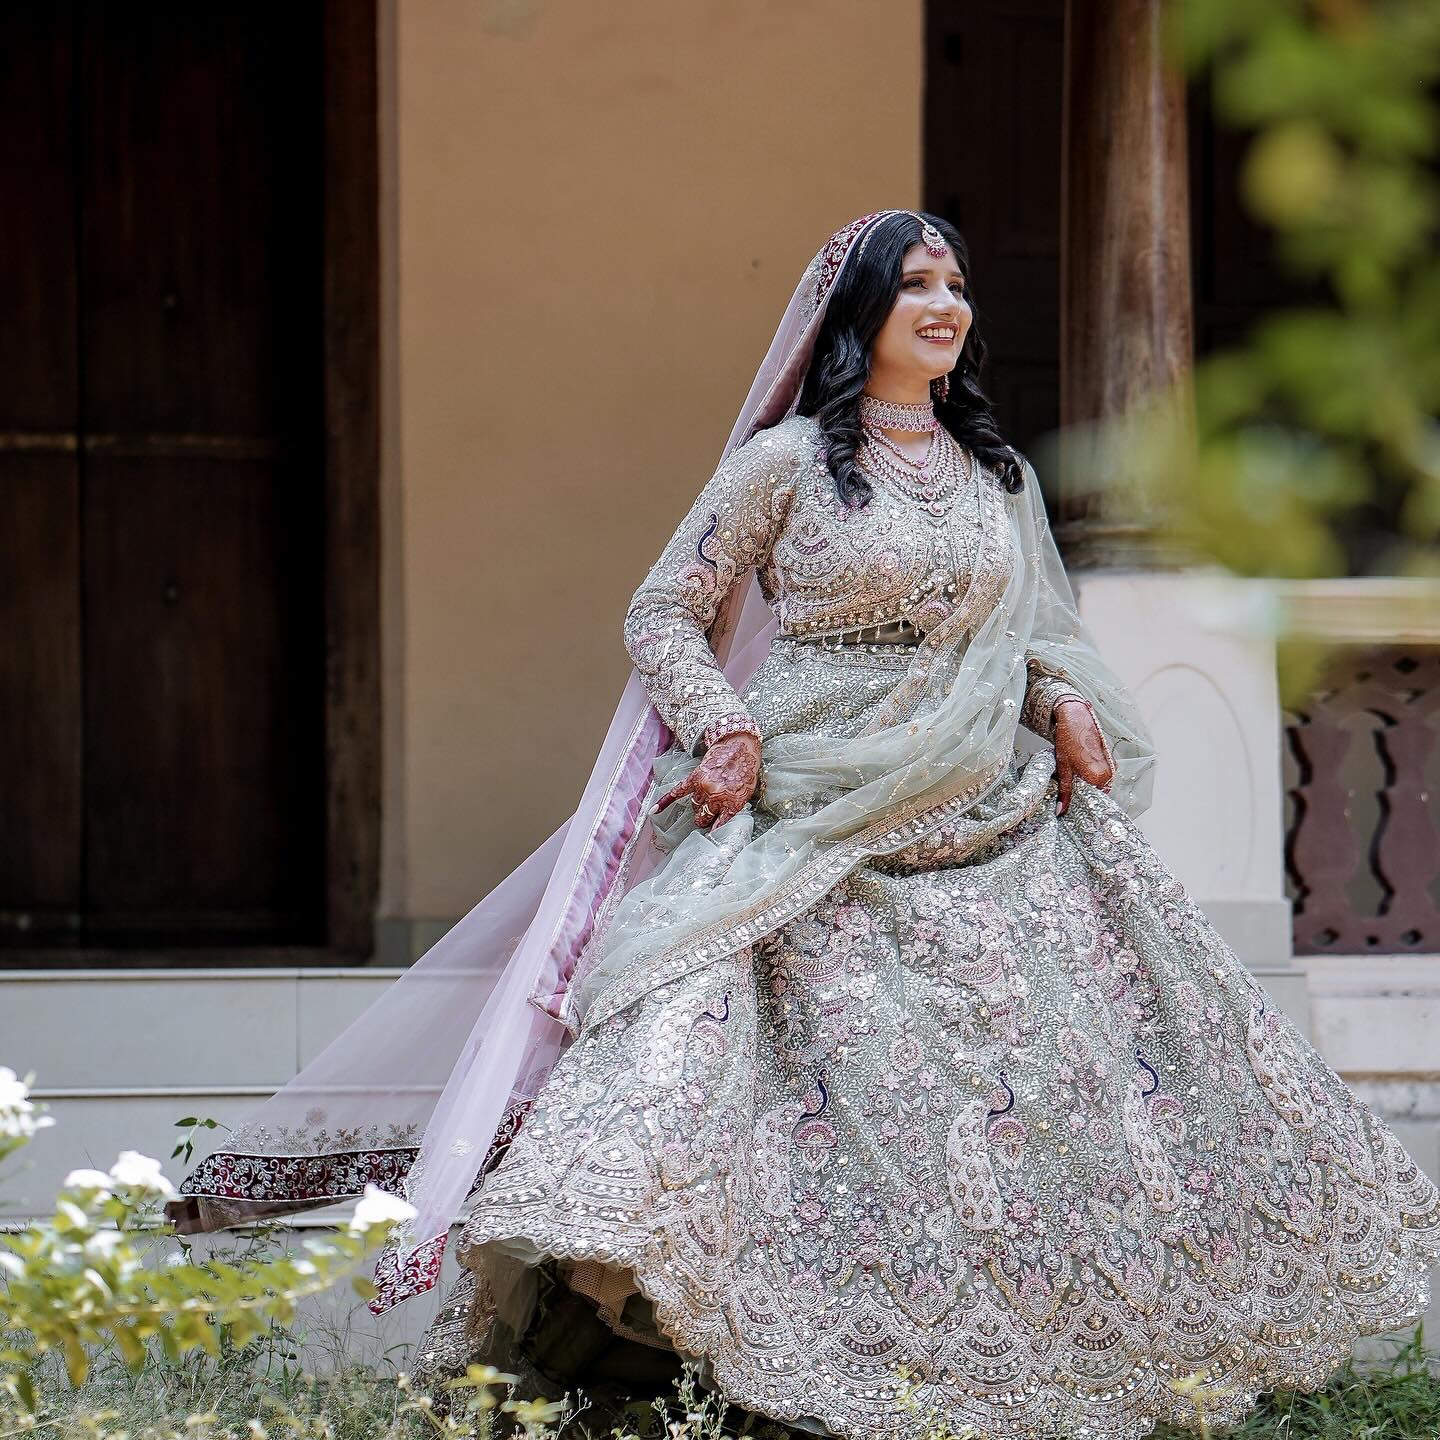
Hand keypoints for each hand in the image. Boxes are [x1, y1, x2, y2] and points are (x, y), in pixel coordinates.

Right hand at [654, 732, 761, 829]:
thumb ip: (732, 808)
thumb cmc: (746, 771)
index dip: (713, 831)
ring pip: (693, 807)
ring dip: (697, 808)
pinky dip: (665, 801)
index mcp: (731, 804)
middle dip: (704, 818)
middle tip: (708, 814)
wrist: (741, 747)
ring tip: (704, 803)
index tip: (710, 836)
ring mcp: (703, 787)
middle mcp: (715, 797)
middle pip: (702, 817)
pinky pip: (676, 792)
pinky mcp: (694, 778)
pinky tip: (654, 811)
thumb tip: (718, 820)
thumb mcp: (745, 795)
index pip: (717, 826)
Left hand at [1054, 698, 1113, 815]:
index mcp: (1099, 777)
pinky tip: (1081, 773)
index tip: (1071, 807)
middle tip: (1070, 796)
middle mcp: (1110, 773)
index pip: (1093, 801)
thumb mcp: (1063, 768)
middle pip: (1098, 794)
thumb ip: (1065, 791)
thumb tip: (1060, 812)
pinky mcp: (1111, 760)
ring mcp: (1112, 766)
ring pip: (1101, 785)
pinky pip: (1103, 776)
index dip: (1081, 804)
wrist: (1076, 717)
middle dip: (1085, 796)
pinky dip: (1093, 778)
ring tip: (1075, 782)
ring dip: (1089, 786)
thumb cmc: (1068, 740)